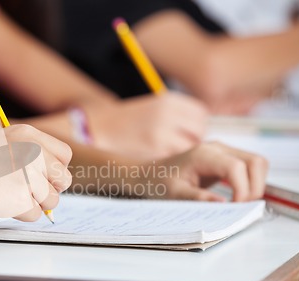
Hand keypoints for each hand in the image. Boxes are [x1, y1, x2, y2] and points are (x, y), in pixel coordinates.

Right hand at [0, 124, 72, 220]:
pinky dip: (20, 215)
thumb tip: (53, 178)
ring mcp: (27, 175)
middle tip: (25, 191)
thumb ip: (29, 154)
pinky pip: (35, 215)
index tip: (44, 177)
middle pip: (63, 180)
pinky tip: (1, 203)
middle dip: (49, 191)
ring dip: (34, 204)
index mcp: (28, 135)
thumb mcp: (0, 144)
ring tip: (8, 196)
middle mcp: (32, 152)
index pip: (65, 155)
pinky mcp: (19, 198)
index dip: (56, 170)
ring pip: (52, 200)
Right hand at [86, 92, 208, 159]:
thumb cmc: (125, 121)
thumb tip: (200, 129)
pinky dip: (173, 161)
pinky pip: (176, 159)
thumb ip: (177, 114)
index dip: (197, 126)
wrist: (97, 129)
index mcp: (168, 101)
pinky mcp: (155, 152)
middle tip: (181, 147)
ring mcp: (161, 134)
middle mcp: (167, 114)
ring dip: (185, 153)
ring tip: (171, 155)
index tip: (189, 133)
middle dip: (193, 140)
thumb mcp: (153, 107)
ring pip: (190, 147)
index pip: (201, 114)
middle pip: (199, 131)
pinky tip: (161, 160)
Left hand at [146, 142, 267, 200]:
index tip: (236, 208)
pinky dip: (252, 182)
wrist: (153, 173)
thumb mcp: (174, 194)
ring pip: (258, 163)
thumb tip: (223, 204)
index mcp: (203, 155)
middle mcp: (217, 148)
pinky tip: (238, 196)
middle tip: (241, 207)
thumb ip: (197, 198)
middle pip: (255, 162)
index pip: (236, 167)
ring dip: (256, 184)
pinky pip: (251, 167)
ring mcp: (224, 151)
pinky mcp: (227, 158)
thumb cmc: (161, 183)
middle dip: (255, 187)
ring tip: (241, 203)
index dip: (242, 189)